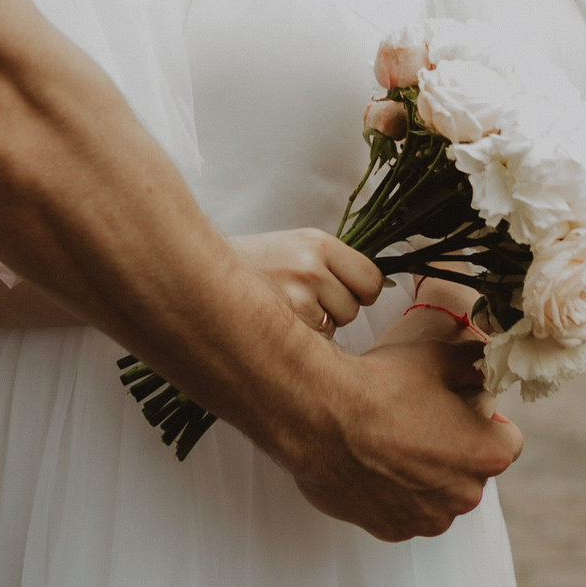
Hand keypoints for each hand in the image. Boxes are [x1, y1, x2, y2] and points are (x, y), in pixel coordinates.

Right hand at [234, 231, 385, 338]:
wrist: (201, 277)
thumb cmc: (257, 266)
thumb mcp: (297, 247)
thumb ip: (337, 264)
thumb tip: (384, 287)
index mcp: (317, 243)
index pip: (371, 279)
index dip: (361, 291)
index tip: (344, 290)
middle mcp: (310, 267)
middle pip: (355, 307)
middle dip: (336, 309)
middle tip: (301, 297)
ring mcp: (297, 298)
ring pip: (336, 327)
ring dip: (319, 325)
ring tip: (287, 307)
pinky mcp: (284, 326)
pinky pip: (315, 343)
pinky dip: (303, 341)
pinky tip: (278, 323)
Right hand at [289, 336, 519, 544]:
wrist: (318, 415)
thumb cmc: (380, 385)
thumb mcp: (437, 357)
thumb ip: (475, 362)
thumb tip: (488, 360)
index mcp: (486, 454)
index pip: (507, 441)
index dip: (485, 421)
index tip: (458, 408)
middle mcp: (465, 496)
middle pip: (473, 471)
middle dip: (455, 450)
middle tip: (419, 421)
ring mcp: (428, 519)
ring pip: (440, 495)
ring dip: (427, 477)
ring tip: (392, 443)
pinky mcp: (393, 531)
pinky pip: (408, 512)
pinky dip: (397, 495)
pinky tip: (373, 465)